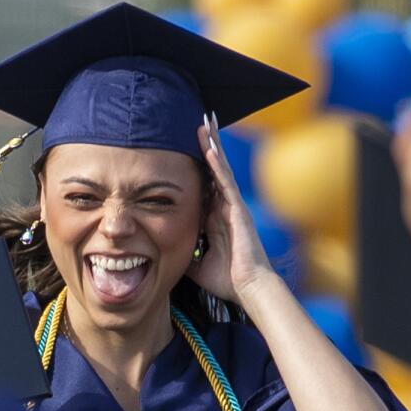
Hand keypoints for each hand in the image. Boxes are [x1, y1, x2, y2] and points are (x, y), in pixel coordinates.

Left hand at [187, 113, 273, 303]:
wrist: (247, 289)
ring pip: (221, 169)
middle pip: (214, 169)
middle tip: (200, 121)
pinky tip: (209, 147)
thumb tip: (163, 258)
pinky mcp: (237, 210)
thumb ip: (184, 255)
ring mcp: (232, 207)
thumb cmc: (227, 280)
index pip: (205, 184)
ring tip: (205, 122)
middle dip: (207, 146)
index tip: (188, 145)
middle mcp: (225, 208)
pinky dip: (217, 164)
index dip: (199, 164)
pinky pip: (225, 182)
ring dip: (212, 146)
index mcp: (216, 218)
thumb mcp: (196, 265)